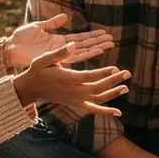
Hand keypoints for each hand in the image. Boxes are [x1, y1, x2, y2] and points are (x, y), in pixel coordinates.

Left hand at [5, 14, 113, 70]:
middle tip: (112, 40)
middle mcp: (62, 49)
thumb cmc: (22, 38)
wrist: (11, 48)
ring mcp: (59, 54)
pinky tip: (96, 50)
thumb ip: (53, 23)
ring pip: (83, 51)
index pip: (80, 38)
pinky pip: (74, 57)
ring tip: (108, 44)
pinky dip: (86, 54)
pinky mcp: (55, 59)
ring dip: (96, 48)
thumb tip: (66, 16)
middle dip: (98, 42)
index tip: (104, 33)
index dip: (92, 36)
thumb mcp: (39, 26)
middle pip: (85, 45)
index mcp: (59, 40)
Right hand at [14, 42, 129, 114]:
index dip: (103, 74)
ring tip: (126, 88)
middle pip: (97, 88)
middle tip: (127, 73)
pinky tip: (118, 112)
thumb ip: (59, 53)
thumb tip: (73, 44)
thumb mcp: (44, 58)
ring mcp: (75, 99)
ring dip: (113, 94)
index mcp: (66, 79)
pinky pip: (92, 109)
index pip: (89, 77)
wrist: (31, 88)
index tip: (115, 68)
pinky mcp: (75, 103)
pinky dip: (105, 111)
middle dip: (113, 81)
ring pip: (97, 99)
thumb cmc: (37, 70)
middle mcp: (72, 91)